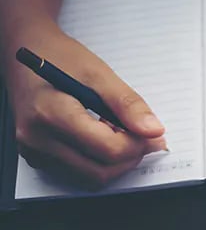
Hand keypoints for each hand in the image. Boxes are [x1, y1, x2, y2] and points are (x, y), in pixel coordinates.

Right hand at [5, 22, 166, 188]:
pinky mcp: (36, 157)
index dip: (138, 145)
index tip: (152, 134)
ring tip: (118, 133)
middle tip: (142, 137)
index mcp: (50, 114)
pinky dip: (98, 163)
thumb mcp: (99, 73)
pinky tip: (102, 138)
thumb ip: (127, 104)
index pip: (107, 149)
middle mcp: (36, 139)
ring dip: (114, 163)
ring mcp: (34, 151)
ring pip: (90, 179)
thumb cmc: (59, 57)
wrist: (27, 50)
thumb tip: (153, 131)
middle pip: (100, 172)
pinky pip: (77, 174)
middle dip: (129, 157)